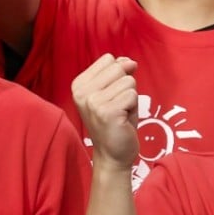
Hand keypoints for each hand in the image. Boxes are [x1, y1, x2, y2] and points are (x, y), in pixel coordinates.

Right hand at [71, 54, 138, 168]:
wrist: (113, 154)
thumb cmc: (116, 121)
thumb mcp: (113, 91)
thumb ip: (118, 72)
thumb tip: (129, 61)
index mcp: (79, 84)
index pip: (108, 59)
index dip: (118, 74)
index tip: (112, 94)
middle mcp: (82, 91)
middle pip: (118, 68)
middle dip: (126, 85)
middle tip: (118, 106)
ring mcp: (92, 102)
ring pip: (128, 81)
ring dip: (130, 98)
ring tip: (121, 113)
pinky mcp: (107, 112)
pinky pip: (133, 95)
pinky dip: (133, 108)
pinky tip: (123, 120)